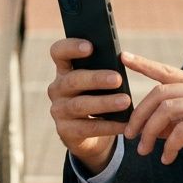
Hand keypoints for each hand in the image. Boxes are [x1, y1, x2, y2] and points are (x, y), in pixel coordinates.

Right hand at [46, 38, 131, 174]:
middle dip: (96, 79)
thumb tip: (123, 59)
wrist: (91, 135)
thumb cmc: (98, 97)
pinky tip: (125, 124)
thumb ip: (104, 69)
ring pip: (80, 105)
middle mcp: (57, 88)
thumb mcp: (99, 82)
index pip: (58, 52)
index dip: (71, 47)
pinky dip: (108, 126)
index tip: (90, 47)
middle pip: (73, 80)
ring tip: (125, 101)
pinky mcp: (65, 131)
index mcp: (64, 70)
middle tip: (118, 78)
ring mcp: (59, 110)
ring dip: (104, 103)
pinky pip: (88, 128)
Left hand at [121, 52, 182, 182]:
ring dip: (150, 132)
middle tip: (129, 135)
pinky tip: (168, 159)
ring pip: (167, 109)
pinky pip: (181, 130)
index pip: (167, 71)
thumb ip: (174, 122)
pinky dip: (170, 146)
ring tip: (144, 151)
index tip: (123, 56)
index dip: (144, 64)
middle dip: (140, 115)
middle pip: (160, 92)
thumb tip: (147, 126)